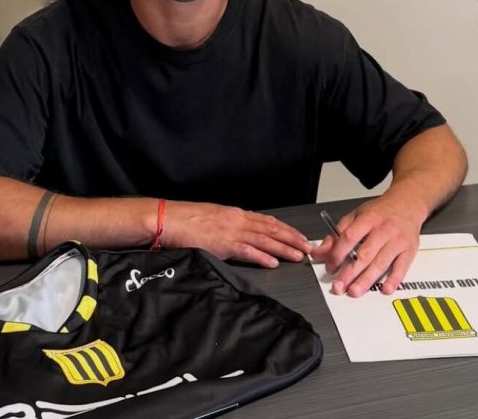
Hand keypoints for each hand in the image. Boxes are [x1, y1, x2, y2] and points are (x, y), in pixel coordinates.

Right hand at [162, 201, 311, 267]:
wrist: (170, 219)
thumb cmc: (187, 219)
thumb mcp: (214, 218)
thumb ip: (229, 225)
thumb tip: (242, 234)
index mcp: (236, 214)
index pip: (267, 221)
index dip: (286, 229)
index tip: (298, 236)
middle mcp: (238, 220)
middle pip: (271, 229)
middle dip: (292, 238)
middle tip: (308, 247)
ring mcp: (231, 232)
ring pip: (264, 240)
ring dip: (284, 248)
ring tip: (298, 256)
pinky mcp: (223, 244)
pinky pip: (247, 251)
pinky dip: (262, 257)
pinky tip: (273, 263)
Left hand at [309, 196, 423, 296]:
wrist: (406, 203)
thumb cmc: (379, 212)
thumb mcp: (355, 216)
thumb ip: (337, 235)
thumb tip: (319, 252)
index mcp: (368, 219)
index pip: (349, 237)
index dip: (337, 254)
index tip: (330, 267)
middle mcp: (383, 229)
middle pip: (365, 254)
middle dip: (350, 273)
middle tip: (339, 286)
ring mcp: (397, 240)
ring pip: (381, 263)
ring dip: (367, 280)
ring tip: (355, 291)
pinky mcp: (409, 250)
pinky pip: (401, 267)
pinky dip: (394, 280)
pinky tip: (385, 289)